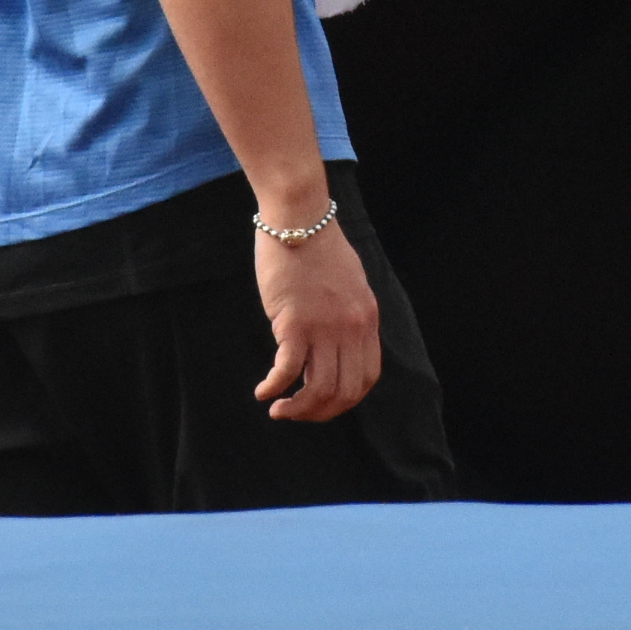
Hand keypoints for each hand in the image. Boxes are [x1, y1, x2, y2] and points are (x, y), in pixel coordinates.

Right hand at [250, 217, 380, 422]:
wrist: (299, 217)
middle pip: (344, 391)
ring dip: (297, 409)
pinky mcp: (295, 322)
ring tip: (279, 410)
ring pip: (318, 389)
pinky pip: (287, 369)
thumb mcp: (348, 285)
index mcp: (367, 319)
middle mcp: (351, 328)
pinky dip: (274, 387)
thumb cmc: (316, 247)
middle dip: (319, 412)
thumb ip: (347, 317)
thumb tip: (334, 347)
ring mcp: (325, 327)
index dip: (345, 398)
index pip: (366, 377)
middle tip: (296, 412)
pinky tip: (263, 391)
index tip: (324, 401)